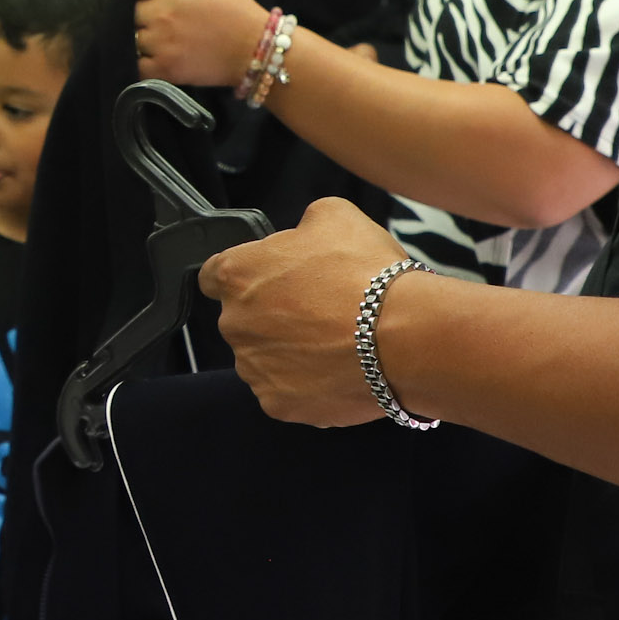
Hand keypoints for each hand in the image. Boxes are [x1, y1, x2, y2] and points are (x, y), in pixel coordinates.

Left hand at [135, 0, 269, 89]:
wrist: (254, 47)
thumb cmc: (232, 8)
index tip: (149, 2)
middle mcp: (161, 12)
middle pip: (129, 12)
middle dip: (140, 17)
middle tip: (154, 24)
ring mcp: (160, 41)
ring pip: (130, 39)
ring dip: (140, 41)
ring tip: (158, 44)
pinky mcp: (164, 68)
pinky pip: (135, 66)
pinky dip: (139, 65)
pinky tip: (151, 62)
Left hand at [199, 196, 402, 427]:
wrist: (403, 338)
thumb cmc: (367, 274)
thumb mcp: (335, 215)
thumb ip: (302, 223)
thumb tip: (301, 235)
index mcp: (237, 274)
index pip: (215, 274)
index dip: (246, 273)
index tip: (270, 277)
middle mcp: (234, 324)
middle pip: (243, 318)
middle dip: (272, 313)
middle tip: (318, 307)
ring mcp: (254, 369)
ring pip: (263, 357)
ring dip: (288, 350)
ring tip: (333, 340)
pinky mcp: (278, 404)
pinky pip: (285, 390)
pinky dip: (306, 383)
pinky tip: (336, 367)